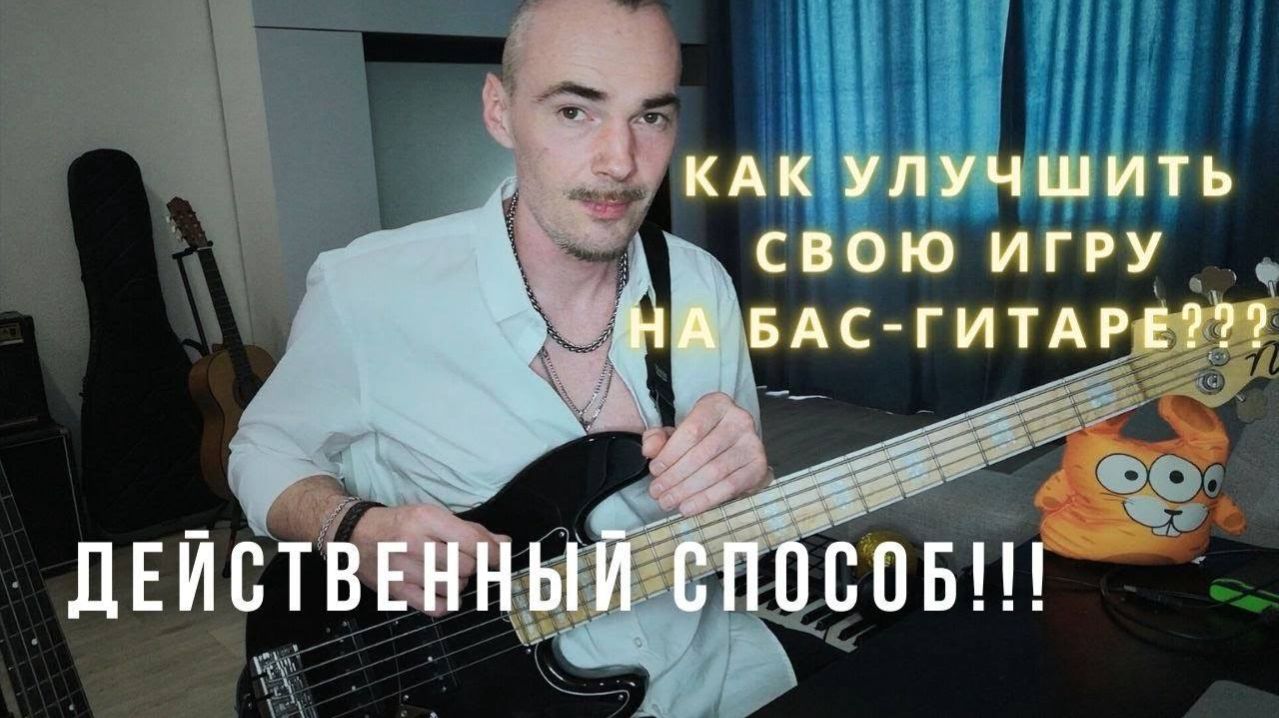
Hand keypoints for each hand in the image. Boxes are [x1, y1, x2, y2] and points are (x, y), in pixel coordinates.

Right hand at [347, 504, 508, 615]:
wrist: (353, 535)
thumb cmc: (400, 523)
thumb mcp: (433, 516)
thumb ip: (471, 530)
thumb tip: (505, 543)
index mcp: (427, 519)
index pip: (474, 542)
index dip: (494, 555)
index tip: (500, 560)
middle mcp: (415, 543)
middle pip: (466, 567)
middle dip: (471, 567)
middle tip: (461, 562)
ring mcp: (403, 569)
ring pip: (453, 588)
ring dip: (458, 584)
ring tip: (447, 575)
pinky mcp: (395, 591)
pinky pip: (434, 607)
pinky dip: (444, 603)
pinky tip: (440, 592)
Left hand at [643, 392, 770, 515]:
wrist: (733, 448)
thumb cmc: (701, 438)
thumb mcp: (676, 432)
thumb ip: (658, 438)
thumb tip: (649, 449)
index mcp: (717, 404)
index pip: (692, 431)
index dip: (670, 454)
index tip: (654, 470)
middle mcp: (739, 420)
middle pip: (702, 453)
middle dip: (675, 476)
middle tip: (658, 492)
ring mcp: (752, 443)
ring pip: (715, 471)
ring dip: (687, 490)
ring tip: (668, 501)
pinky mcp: (758, 466)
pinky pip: (730, 486)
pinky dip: (706, 499)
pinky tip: (688, 507)